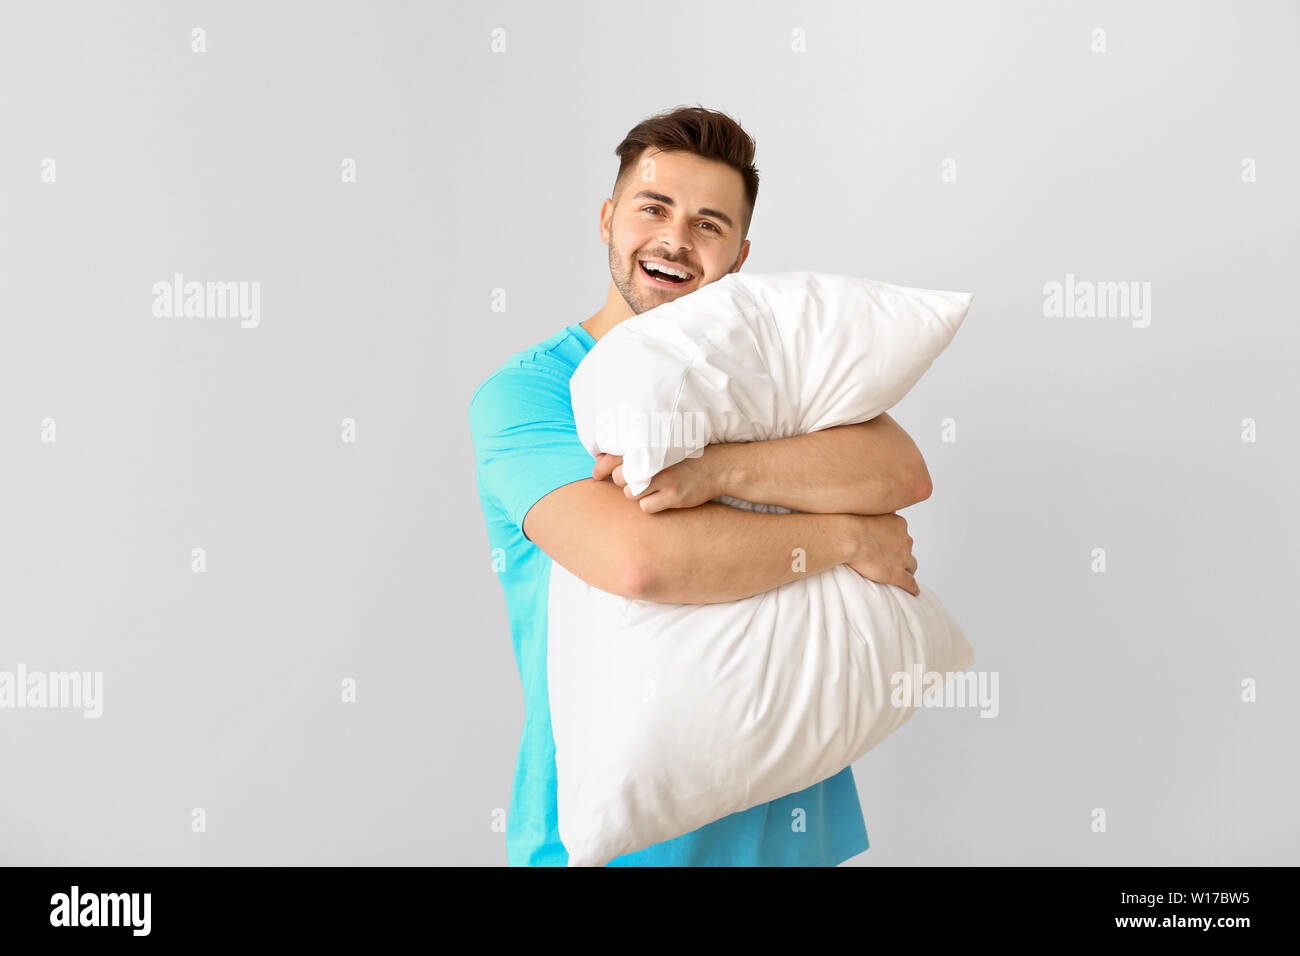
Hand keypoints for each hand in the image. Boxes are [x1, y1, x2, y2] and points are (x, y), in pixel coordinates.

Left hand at [592, 450, 725, 513]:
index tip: (596, 474)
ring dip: (638, 494)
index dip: (601, 468)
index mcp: (648, 445)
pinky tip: (663, 497)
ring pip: (630, 494)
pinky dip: (651, 505)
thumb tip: (599, 462)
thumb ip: (633, 451)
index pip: (613, 457)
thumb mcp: (661, 447)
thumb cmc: (684, 458)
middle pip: (618, 479)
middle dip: (624, 482)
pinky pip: (645, 507)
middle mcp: (654, 460)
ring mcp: (663, 478)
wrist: (716, 467)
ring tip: (655, 487)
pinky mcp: (671, 495)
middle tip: (640, 479)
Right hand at [844, 513, 919, 596]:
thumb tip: (868, 506)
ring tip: (904, 573)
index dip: (894, 538)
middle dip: (901, 552)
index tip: (886, 541)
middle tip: (891, 556)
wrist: (849, 537)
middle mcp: (904, 540)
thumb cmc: (851, 522)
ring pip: (911, 565)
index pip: (901, 532)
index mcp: (898, 524)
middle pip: (907, 548)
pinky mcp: (896, 574)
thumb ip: (872, 509)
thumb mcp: (865, 507)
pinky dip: (912, 588)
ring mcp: (902, 558)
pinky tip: (913, 591)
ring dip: (908, 568)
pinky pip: (910, 583)